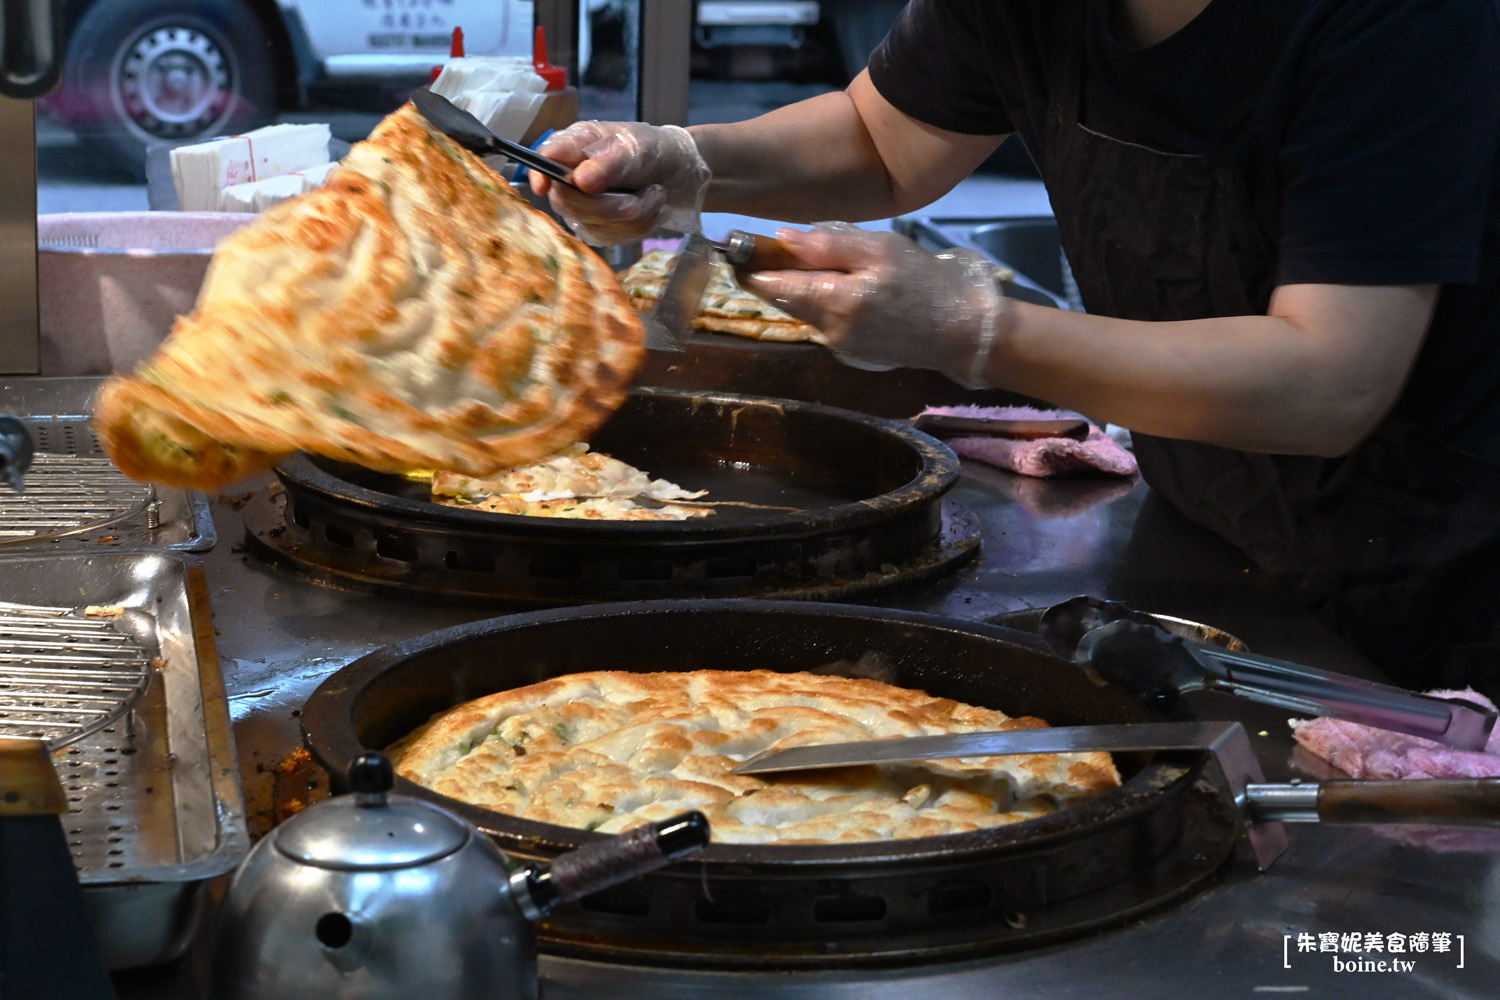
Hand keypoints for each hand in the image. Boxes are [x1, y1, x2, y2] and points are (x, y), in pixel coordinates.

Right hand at [529, 121, 710, 245]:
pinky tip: (652, 207)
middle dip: (611, 204)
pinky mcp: (599, 230)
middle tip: (647, 192)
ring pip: (596, 224)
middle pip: (567, 202)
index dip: (539, 174)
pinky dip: (642, 224)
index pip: (544, 160)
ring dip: (637, 212)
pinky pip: (616, 237)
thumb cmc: (653, 150)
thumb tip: (580, 180)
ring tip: (655, 193)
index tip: (544, 185)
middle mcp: (571, 178)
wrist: (679, 174)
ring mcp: (583, 208)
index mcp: (575, 146)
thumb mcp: (637, 147)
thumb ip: (610, 162)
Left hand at [740, 224, 1006, 387]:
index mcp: (836, 302)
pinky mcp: (850, 355)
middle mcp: (829, 331)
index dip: (751, 268)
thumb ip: (829, 244)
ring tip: (814, 263)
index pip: (774, 286)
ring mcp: (839, 348)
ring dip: (800, 290)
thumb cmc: (926, 283)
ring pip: (804, 312)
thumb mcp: (881, 249)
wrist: (964, 332)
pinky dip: (822, 304)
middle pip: (784, 301)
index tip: (734, 251)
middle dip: (772, 277)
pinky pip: (824, 323)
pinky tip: (843, 288)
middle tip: (764, 250)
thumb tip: (780, 238)